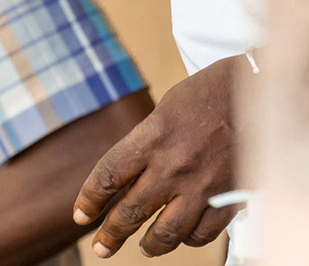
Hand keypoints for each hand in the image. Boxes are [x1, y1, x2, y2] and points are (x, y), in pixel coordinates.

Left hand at [73, 55, 246, 257]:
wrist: (259, 90)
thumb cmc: (205, 95)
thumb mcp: (163, 111)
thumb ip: (144, 145)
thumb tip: (126, 179)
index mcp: (150, 138)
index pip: (108, 177)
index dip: (89, 200)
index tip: (80, 215)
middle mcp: (173, 165)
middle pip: (131, 211)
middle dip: (111, 234)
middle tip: (100, 248)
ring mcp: (203, 185)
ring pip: (167, 232)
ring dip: (151, 245)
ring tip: (143, 249)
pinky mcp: (230, 196)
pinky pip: (203, 232)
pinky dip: (190, 239)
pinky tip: (183, 237)